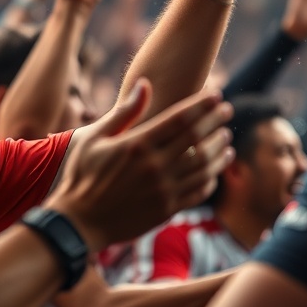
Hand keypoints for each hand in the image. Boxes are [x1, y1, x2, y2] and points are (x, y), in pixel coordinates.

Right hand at [50, 82, 233, 249]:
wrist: (79, 222)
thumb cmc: (81, 175)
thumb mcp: (94, 138)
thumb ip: (124, 112)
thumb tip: (145, 84)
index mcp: (137, 145)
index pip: (180, 119)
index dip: (202, 105)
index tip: (216, 96)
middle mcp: (154, 167)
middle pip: (197, 139)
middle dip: (216, 122)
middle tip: (228, 111)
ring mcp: (163, 190)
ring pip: (203, 166)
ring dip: (219, 150)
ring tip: (226, 139)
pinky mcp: (166, 210)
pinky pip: (198, 192)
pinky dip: (210, 179)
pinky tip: (214, 171)